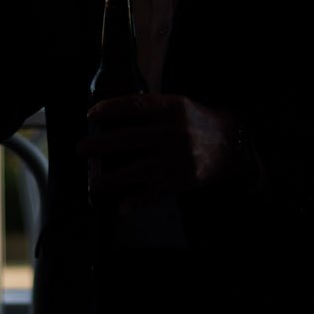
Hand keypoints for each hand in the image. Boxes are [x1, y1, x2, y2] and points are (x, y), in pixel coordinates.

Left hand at [79, 93, 249, 204]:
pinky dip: (137, 202)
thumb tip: (111, 119)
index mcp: (171, 108)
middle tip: (81, 148)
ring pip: (138, 170)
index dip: (111, 109)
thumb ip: (150, 110)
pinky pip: (155, 193)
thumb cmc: (196, 122)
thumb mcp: (177, 106)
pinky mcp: (183, 180)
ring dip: (112, 179)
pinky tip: (121, 208)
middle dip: (102, 145)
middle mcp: (173, 132)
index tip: (91, 115)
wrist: (232, 143)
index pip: (135, 106)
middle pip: (130, 138)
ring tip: (93, 184)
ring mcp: (178, 158)